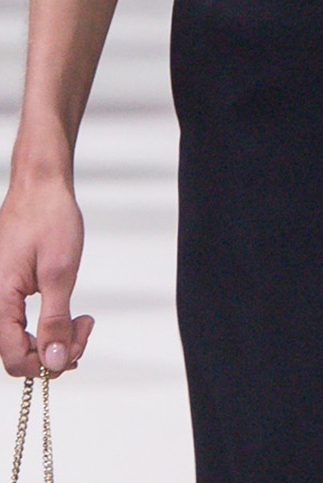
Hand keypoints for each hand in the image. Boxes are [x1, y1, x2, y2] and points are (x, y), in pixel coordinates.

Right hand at [0, 173, 93, 378]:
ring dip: (53, 339)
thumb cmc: (49, 221)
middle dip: (54, 351)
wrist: (40, 189)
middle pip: (17, 354)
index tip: (78, 346)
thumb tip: (56, 362)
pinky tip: (68, 313)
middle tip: (84, 327)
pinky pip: (21, 323)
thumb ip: (56, 321)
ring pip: (21, 340)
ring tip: (81, 319)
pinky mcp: (7, 291)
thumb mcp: (60, 273)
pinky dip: (47, 325)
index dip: (47, 364)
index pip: (14, 359)